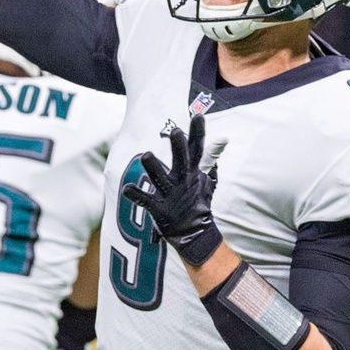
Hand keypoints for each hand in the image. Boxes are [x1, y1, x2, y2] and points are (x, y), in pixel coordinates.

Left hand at [121, 114, 222, 266]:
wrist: (195, 233)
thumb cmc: (198, 202)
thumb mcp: (207, 180)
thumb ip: (210, 159)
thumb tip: (223, 139)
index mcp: (193, 173)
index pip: (198, 150)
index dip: (198, 133)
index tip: (198, 115)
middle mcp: (182, 182)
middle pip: (182, 161)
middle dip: (179, 147)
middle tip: (176, 131)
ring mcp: (171, 196)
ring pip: (161, 179)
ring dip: (154, 168)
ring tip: (146, 155)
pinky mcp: (160, 210)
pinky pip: (146, 201)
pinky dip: (137, 196)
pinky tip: (126, 189)